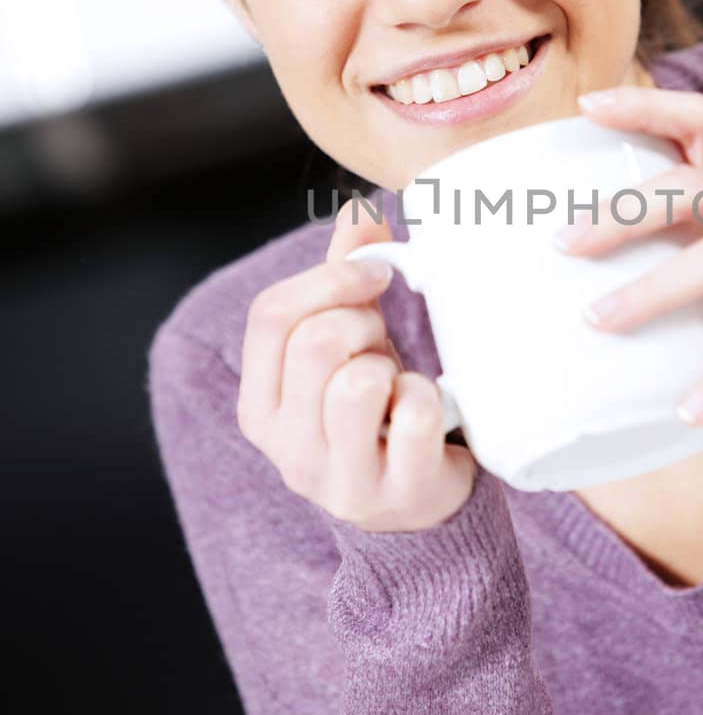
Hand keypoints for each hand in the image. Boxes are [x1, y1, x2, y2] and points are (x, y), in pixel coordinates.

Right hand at [236, 197, 475, 529]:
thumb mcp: (351, 345)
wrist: (419, 503)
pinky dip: (429, 400)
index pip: (270, 315)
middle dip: (364, 322)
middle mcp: (287, 449)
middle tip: (386, 340)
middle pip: (316, 343)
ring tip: (398, 385)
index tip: (375, 275)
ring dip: (392, 367)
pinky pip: (413, 416)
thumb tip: (359, 210)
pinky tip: (428, 413)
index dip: (329, 279)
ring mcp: (339, 480)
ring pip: (357, 383)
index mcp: (261, 405)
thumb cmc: (378, 412)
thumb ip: (345, 279)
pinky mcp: (396, 494)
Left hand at [554, 84, 702, 426]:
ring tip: (600, 322)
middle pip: (698, 187)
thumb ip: (687, 260)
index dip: (646, 108)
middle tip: (566, 245)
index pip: (701, 123)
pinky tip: (692, 408)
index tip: (587, 106)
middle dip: (625, 212)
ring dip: (656, 291)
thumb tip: (580, 289)